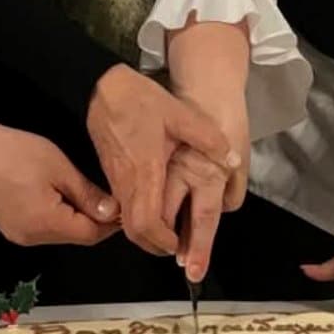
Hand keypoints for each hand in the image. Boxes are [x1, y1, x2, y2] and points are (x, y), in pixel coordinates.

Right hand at [0, 126, 121, 247]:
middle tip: (110, 197)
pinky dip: (58, 217)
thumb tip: (114, 213)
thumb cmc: (17, 152)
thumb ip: (87, 194)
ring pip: (60, 234)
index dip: (111, 223)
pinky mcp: (10, 228)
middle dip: (95, 220)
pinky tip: (60, 196)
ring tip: (86, 193)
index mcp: (46, 224)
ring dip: (76, 219)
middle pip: (76, 237)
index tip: (125, 206)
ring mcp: (18, 236)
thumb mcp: (59, 168)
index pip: (90, 235)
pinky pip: (43, 229)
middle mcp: (32, 238)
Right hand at [85, 65, 238, 257]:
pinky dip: (139, 217)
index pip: (147, 223)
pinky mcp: (111, 174)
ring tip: (170, 231)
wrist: (100, 87)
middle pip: (134, 231)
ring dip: (147, 232)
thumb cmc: (139, 100)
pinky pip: (123, 206)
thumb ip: (208, 138)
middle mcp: (126, 182)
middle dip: (155, 245)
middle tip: (177, 245)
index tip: (180, 244)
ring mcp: (115, 180)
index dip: (163, 241)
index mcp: (145, 172)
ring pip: (126, 221)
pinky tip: (156, 207)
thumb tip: (233, 159)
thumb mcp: (180, 113)